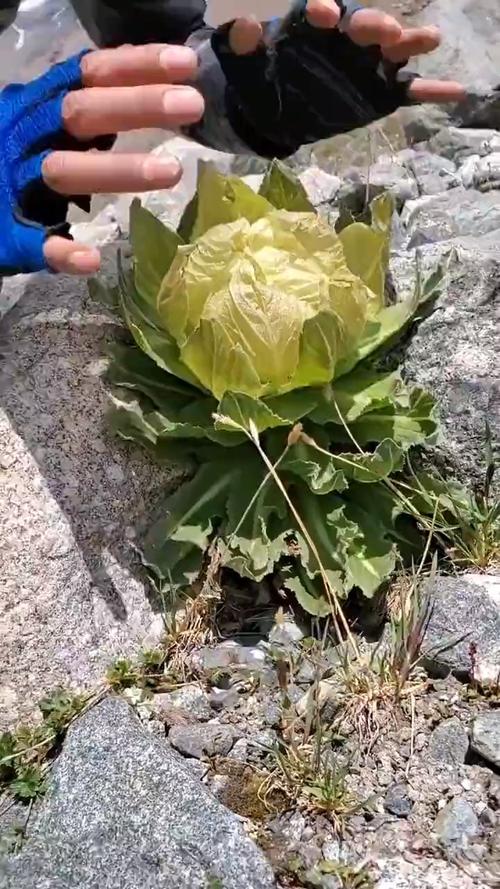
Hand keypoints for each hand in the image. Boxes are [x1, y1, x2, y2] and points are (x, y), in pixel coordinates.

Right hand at [0, 45, 203, 275]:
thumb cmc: (19, 158)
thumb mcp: (50, 121)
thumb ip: (95, 109)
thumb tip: (161, 89)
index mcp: (40, 106)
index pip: (89, 75)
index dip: (136, 67)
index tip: (186, 65)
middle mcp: (26, 135)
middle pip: (80, 112)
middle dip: (138, 106)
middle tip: (193, 105)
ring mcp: (14, 183)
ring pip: (63, 170)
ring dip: (118, 170)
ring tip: (172, 172)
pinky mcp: (8, 233)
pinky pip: (34, 242)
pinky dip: (62, 250)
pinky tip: (91, 259)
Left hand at [212, 0, 464, 155]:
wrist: (274, 112)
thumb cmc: (261, 80)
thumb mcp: (245, 65)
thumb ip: (243, 46)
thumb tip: (244, 28)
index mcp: (314, 27)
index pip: (322, 13)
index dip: (323, 11)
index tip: (322, 13)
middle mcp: (347, 39)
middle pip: (365, 25)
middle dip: (373, 24)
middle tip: (379, 29)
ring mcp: (368, 65)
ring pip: (393, 50)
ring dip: (411, 43)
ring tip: (429, 40)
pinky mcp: (380, 93)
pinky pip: (410, 90)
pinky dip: (432, 91)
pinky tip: (456, 91)